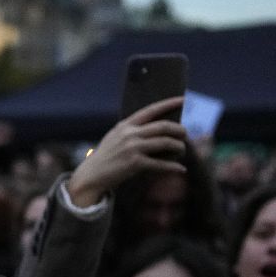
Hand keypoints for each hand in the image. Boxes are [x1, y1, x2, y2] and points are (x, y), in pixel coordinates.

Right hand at [65, 97, 186, 207]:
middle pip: (163, 127)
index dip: (169, 104)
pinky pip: (160, 164)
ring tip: (182, 150)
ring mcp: (132, 148)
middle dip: (178, 129)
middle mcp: (130, 134)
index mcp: (125, 125)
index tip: (183, 100)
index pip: (151, 110)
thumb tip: (154, 129)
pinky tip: (180, 169)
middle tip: (184, 134)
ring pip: (165, 142)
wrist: (91, 176)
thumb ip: (131, 131)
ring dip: (178, 146)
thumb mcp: (114, 138)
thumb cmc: (105, 158)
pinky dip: (173, 167)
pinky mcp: (135, 163)